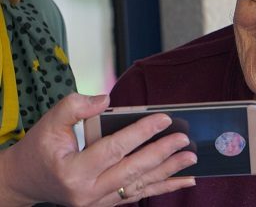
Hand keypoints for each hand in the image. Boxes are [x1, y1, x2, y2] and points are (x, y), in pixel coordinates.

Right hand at [0, 93, 196, 205]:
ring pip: (140, 185)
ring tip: (190, 160)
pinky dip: (161, 187)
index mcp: (74, 170)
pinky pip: (138, 194)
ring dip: (168, 172)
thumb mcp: (49, 122)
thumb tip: (106, 99)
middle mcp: (88, 192)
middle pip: (133, 170)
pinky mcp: (105, 203)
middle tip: (184, 140)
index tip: (164, 118)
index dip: (141, 132)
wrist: (26, 181)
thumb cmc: (39, 148)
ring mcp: (98, 201)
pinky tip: (181, 181)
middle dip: (162, 153)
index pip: (115, 148)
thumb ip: (76, 106)